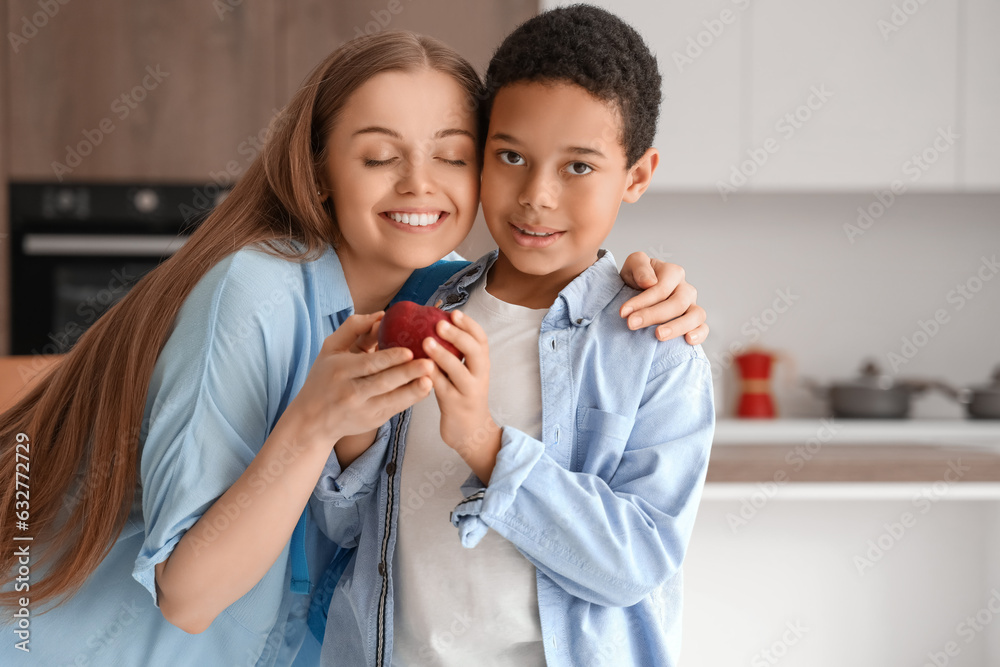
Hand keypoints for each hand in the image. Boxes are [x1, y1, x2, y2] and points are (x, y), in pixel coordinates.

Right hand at [289, 312, 433, 452]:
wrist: (313, 420)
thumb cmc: (324, 377)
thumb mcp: (330, 349)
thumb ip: (353, 328)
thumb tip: (381, 314)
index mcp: (340, 370)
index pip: (368, 364)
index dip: (389, 358)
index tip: (409, 351)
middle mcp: (350, 392)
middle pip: (382, 383)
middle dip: (407, 373)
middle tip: (429, 363)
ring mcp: (363, 410)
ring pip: (392, 400)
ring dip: (414, 390)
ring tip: (432, 379)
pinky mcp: (373, 421)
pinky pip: (396, 409)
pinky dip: (411, 399)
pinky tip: (426, 388)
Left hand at [422, 310, 500, 483]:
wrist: (471, 433)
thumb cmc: (462, 397)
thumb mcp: (466, 374)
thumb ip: (456, 354)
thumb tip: (435, 326)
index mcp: (482, 365)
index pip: (481, 340)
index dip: (470, 325)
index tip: (454, 313)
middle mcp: (479, 376)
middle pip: (475, 352)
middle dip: (458, 335)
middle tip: (439, 324)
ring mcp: (468, 392)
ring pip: (458, 370)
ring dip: (442, 355)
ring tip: (426, 342)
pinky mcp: (454, 406)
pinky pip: (441, 388)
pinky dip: (430, 375)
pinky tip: (417, 366)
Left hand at [619, 251, 708, 344]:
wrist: (636, 292)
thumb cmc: (636, 279)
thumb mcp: (633, 266)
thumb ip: (640, 267)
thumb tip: (650, 282)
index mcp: (673, 273)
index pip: (661, 288)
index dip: (642, 301)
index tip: (623, 312)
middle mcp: (685, 289)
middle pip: (677, 303)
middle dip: (653, 315)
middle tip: (632, 324)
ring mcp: (692, 306)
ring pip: (696, 315)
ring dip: (677, 327)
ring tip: (659, 336)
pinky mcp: (695, 322)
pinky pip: (703, 328)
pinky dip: (699, 334)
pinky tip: (687, 340)